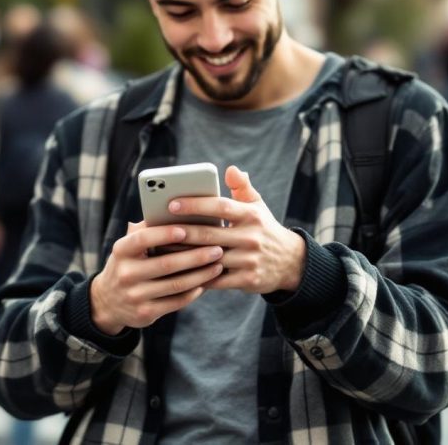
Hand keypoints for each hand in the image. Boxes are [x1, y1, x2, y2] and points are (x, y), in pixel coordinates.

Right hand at [89, 220, 224, 335]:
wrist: (108, 301)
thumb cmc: (127, 264)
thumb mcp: (128, 246)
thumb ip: (146, 229)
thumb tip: (176, 211)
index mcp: (121, 250)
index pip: (143, 239)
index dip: (165, 234)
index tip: (187, 229)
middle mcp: (126, 273)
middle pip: (166, 264)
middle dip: (196, 256)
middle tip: (217, 248)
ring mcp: (135, 295)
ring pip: (176, 284)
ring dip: (201, 275)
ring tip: (218, 265)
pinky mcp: (146, 313)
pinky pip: (176, 302)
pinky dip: (194, 292)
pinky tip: (206, 283)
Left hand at [169, 166, 305, 294]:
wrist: (290, 262)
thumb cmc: (264, 229)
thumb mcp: (257, 206)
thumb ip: (242, 187)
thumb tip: (231, 169)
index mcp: (251, 215)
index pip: (220, 207)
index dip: (195, 204)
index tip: (171, 203)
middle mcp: (251, 237)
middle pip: (209, 234)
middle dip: (181, 232)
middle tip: (157, 230)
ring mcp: (249, 260)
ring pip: (209, 258)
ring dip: (184, 256)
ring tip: (161, 250)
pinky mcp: (248, 280)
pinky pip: (216, 279)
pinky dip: (197, 276)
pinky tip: (179, 272)